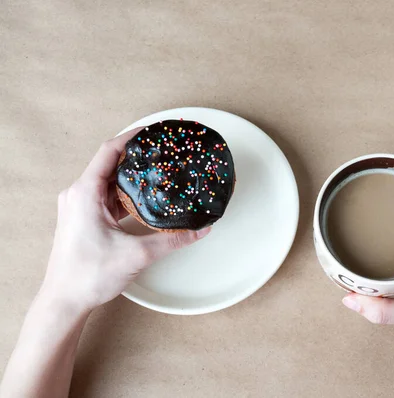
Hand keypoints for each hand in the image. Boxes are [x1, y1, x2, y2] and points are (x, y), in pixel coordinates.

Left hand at [41, 128, 209, 312]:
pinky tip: (144, 200)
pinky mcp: (83, 219)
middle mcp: (78, 195)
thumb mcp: (137, 254)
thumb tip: (200, 230)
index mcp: (84, 193)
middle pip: (109, 163)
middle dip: (136, 156)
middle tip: (160, 151)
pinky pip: (105, 197)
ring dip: (130, 177)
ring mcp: (79, 207)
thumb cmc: (88, 276)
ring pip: (108, 181)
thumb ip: (172, 240)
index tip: (152, 130)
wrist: (64, 301)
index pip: (109, 151)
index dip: (132, 136)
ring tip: (156, 172)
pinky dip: (124, 195)